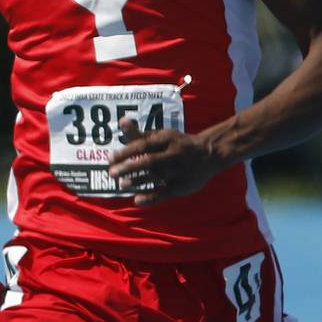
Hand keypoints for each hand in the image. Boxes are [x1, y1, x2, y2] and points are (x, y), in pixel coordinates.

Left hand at [106, 117, 221, 206]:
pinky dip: (152, 197)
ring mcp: (180, 170)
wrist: (210, 153)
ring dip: (138, 181)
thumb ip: (140, 133)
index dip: (126, 152)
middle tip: (111, 173)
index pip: (144, 145)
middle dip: (130, 168)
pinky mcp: (184, 185)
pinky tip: (137, 200)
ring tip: (121, 185)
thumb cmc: (176, 144)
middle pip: (150, 161)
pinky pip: (166, 192)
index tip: (110, 159)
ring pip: (158, 177)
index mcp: (167, 139)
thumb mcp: (161, 136)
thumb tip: (121, 121)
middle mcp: (175, 154)